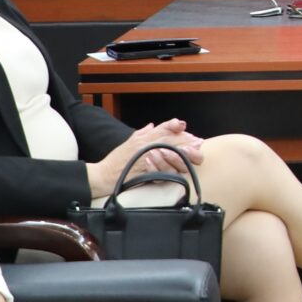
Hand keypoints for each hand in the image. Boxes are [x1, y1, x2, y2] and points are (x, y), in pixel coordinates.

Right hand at [89, 120, 205, 197]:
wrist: (103, 176)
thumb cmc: (116, 162)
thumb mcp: (128, 143)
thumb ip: (141, 134)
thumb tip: (151, 126)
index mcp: (142, 138)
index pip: (161, 127)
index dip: (173, 125)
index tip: (184, 125)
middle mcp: (144, 145)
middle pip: (169, 139)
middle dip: (185, 140)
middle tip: (198, 142)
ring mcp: (146, 157)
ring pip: (169, 152)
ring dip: (183, 152)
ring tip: (195, 153)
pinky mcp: (145, 171)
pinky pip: (163, 168)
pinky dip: (173, 167)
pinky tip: (182, 167)